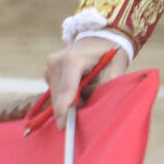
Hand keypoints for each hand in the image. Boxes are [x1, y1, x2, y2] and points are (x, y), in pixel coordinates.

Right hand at [0, 39, 129, 126]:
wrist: (101, 37)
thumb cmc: (111, 54)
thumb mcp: (114, 71)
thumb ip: (102, 88)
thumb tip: (86, 106)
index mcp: (73, 59)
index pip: (68, 88)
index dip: (65, 108)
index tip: (64, 126)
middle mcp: (57, 61)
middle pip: (60, 94)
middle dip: (67, 110)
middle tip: (74, 125)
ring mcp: (50, 65)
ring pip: (56, 94)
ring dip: (67, 102)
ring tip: (84, 99)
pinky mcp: (48, 70)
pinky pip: (56, 90)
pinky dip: (65, 96)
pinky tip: (76, 94)